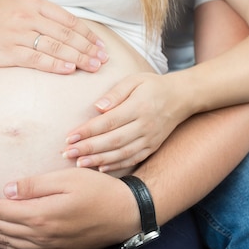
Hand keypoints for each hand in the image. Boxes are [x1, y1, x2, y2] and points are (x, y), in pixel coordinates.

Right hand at [0, 0, 107, 73]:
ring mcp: (17, 33)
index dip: (87, 34)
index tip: (101, 45)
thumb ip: (41, 13)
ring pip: (54, 46)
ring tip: (93, 66)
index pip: (68, 19)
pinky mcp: (7, 51)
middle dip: (87, 48)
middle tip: (103, 59)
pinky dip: (55, 64)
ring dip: (77, 57)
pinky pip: (36, 58)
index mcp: (33, 3)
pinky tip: (69, 69)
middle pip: (65, 34)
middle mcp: (27, 16)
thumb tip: (69, 28)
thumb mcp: (17, 4)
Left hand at [0, 168, 139, 248]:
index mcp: (41, 214)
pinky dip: (5, 246)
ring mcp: (49, 246)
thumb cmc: (99, 191)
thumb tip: (8, 190)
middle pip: (0, 228)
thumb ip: (35, 185)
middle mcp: (41, 234)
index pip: (1, 211)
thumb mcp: (67, 179)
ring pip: (9, 242)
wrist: (126, 214)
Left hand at [63, 73, 187, 171]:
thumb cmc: (152, 86)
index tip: (69, 137)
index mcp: (139, 107)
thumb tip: (98, 108)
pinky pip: (133, 160)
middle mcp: (145, 125)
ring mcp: (150, 139)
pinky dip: (116, 166)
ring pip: (122, 154)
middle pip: (113, 140)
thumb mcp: (134, 80)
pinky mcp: (152, 148)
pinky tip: (100, 168)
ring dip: (99, 160)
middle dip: (88, 149)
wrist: (182, 97)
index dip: (87, 131)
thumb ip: (116, 93)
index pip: (108, 121)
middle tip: (67, 154)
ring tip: (79, 163)